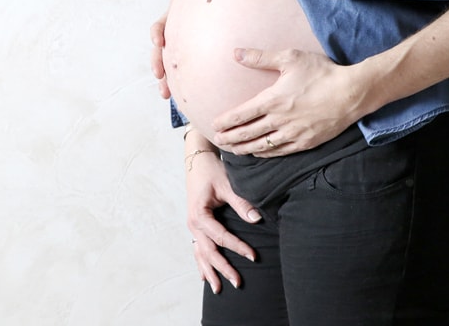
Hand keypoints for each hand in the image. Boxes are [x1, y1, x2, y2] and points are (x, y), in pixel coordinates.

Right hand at [149, 0, 184, 98]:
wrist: (227, 8)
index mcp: (173, 19)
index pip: (159, 26)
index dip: (156, 34)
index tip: (158, 42)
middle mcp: (174, 36)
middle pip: (159, 52)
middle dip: (157, 64)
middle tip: (158, 75)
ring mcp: (181, 50)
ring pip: (169, 67)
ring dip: (165, 80)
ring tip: (165, 93)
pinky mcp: (193, 62)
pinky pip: (184, 75)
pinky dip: (181, 86)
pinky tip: (185, 99)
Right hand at [186, 145, 260, 292]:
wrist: (197, 159)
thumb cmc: (211, 170)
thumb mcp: (227, 185)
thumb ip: (241, 203)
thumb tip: (257, 220)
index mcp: (199, 215)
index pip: (221, 237)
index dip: (237, 247)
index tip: (253, 256)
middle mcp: (193, 224)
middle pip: (208, 252)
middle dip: (223, 268)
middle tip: (238, 282)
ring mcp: (192, 226)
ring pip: (200, 254)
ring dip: (210, 271)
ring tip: (219, 289)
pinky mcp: (195, 225)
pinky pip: (197, 249)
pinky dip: (201, 263)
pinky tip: (204, 276)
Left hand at [211, 48, 367, 156]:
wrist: (351, 93)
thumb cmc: (322, 72)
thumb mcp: (290, 58)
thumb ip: (261, 58)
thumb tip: (236, 53)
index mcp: (273, 100)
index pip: (241, 115)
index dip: (225, 122)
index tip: (213, 126)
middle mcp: (280, 121)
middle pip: (248, 134)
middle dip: (230, 139)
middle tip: (218, 141)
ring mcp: (293, 134)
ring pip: (262, 146)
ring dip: (244, 149)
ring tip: (233, 150)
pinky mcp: (306, 142)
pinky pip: (280, 151)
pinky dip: (265, 154)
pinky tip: (259, 153)